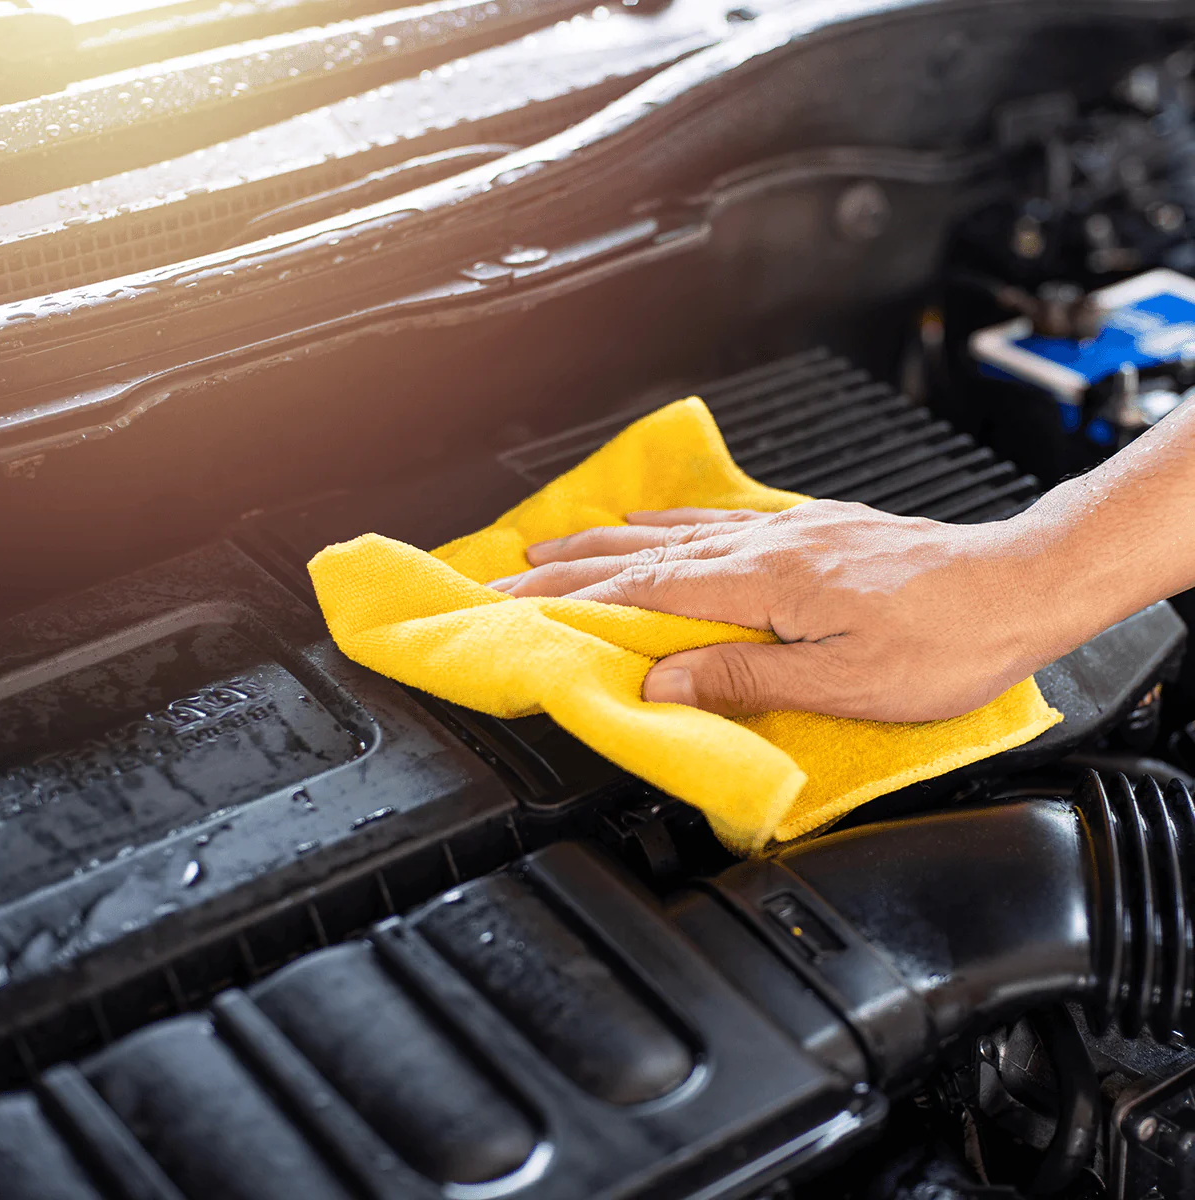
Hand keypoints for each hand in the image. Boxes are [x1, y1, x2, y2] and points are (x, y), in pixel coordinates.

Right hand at [489, 502, 1068, 720]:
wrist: (1018, 585)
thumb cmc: (944, 642)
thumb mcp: (841, 681)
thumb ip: (743, 675)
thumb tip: (661, 679)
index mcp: (764, 582)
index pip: (643, 590)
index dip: (572, 599)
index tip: (515, 604)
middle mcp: (767, 546)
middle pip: (644, 552)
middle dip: (569, 564)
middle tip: (508, 572)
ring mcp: (789, 533)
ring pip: (675, 531)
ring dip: (608, 539)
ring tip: (556, 542)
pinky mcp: (812, 531)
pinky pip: (718, 522)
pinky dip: (669, 524)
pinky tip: (655, 523)